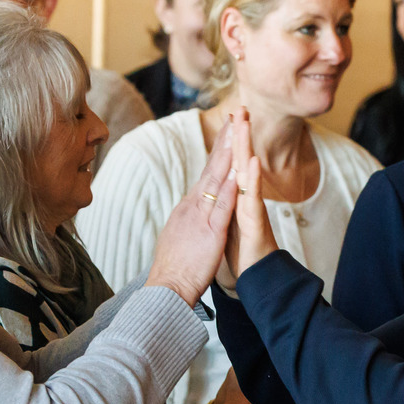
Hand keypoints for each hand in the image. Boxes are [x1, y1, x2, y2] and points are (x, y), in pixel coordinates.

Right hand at [147, 124, 237, 305]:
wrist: (166, 287)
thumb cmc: (175, 266)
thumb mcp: (181, 234)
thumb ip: (189, 217)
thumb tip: (191, 206)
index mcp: (189, 207)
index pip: (206, 173)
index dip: (218, 150)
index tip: (228, 129)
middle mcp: (193, 206)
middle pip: (210, 168)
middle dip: (224, 141)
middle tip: (235, 116)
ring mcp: (200, 218)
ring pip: (215, 182)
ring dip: (227, 157)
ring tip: (237, 134)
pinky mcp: (209, 234)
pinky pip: (220, 210)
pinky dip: (228, 192)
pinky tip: (236, 176)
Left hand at [227, 112, 279, 275]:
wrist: (254, 276)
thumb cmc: (241, 250)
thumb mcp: (225, 222)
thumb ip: (225, 201)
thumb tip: (223, 184)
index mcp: (230, 197)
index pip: (227, 164)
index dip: (226, 142)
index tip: (227, 118)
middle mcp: (242, 198)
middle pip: (238, 161)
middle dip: (239, 135)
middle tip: (240, 109)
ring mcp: (250, 208)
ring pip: (246, 173)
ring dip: (245, 147)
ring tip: (245, 125)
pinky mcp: (254, 221)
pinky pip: (251, 196)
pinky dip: (251, 178)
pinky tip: (251, 161)